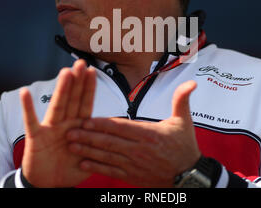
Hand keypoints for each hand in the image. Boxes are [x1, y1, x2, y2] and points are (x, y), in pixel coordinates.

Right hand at [20, 59, 95, 186]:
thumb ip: (99, 147)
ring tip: (65, 72)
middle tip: (81, 63)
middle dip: (77, 82)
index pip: (85, 104)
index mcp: (79, 127)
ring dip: (61, 89)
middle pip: (73, 99)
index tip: (93, 71)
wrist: (48, 184)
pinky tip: (24, 92)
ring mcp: (50, 129)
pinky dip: (27, 108)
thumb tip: (117, 138)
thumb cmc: (69, 168)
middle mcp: (65, 124)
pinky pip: (31, 121)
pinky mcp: (35, 137)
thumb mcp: (89, 158)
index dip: (89, 88)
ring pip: (57, 106)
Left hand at [66, 80, 200, 186]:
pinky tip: (83, 162)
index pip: (121, 127)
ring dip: (88, 150)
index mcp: (148, 134)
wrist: (189, 177)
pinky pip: (112, 171)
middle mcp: (139, 150)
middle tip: (69, 131)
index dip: (103, 124)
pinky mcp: (133, 176)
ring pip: (107, 156)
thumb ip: (182, 100)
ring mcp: (134, 165)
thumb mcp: (184, 122)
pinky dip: (97, 167)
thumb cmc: (184, 147)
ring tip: (71, 144)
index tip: (87, 119)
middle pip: (109, 142)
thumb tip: (191, 83)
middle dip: (88, 136)